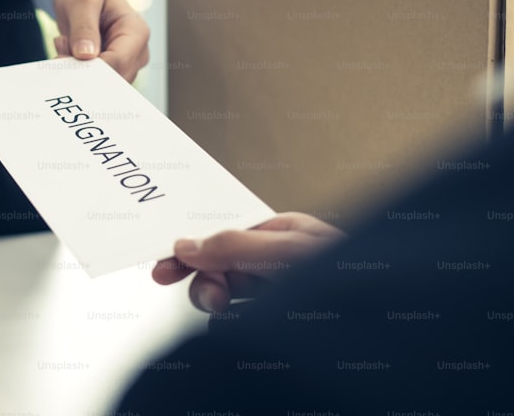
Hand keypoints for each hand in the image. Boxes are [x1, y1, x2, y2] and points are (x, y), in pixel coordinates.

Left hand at [52, 0, 149, 82]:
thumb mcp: (81, 1)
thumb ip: (84, 28)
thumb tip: (86, 56)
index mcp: (136, 31)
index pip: (118, 62)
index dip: (90, 68)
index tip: (62, 60)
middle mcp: (137, 51)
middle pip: (112, 79)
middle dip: (82, 70)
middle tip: (61, 46)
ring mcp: (126, 62)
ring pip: (101, 84)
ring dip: (77, 69)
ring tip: (66, 40)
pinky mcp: (112, 67)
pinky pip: (93, 81)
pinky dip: (75, 69)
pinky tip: (68, 47)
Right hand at [151, 212, 345, 312]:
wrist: (396, 323)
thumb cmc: (358, 277)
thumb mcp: (291, 252)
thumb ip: (237, 246)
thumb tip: (190, 245)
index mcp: (282, 235)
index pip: (222, 236)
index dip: (190, 251)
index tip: (163, 269)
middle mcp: (278, 263)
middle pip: (219, 267)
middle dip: (206, 281)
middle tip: (209, 300)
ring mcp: (280, 296)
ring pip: (228, 297)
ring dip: (219, 302)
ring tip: (229, 312)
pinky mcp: (282, 325)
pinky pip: (242, 323)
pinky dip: (233, 325)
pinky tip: (239, 326)